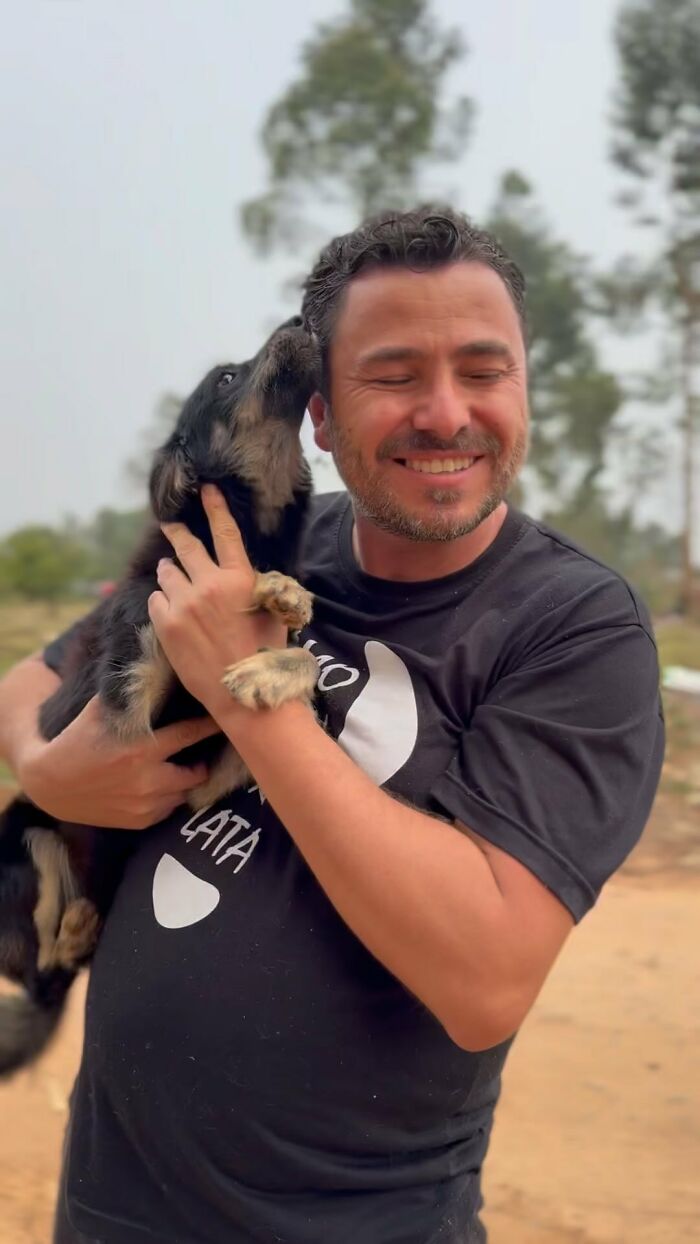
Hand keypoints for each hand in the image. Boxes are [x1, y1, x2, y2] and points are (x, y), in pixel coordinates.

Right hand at [20, 695, 218, 829]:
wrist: (48, 784)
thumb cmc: (76, 741)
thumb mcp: (98, 712)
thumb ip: (127, 695)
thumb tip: (152, 665)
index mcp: (141, 749)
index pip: (191, 734)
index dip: (210, 726)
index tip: (223, 719)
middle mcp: (148, 780)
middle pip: (198, 771)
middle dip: (202, 760)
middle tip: (202, 751)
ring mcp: (145, 805)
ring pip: (185, 792)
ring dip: (186, 780)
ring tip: (183, 766)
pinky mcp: (139, 822)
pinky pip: (169, 809)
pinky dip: (169, 797)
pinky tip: (161, 784)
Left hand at [148, 485, 285, 720]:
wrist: (244, 695)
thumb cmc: (266, 655)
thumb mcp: (274, 612)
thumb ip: (259, 586)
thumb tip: (250, 573)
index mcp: (240, 579)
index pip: (225, 533)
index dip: (215, 507)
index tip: (206, 489)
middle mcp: (209, 586)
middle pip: (186, 547)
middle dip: (177, 532)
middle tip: (170, 523)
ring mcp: (184, 605)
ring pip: (168, 573)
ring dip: (171, 572)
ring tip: (173, 576)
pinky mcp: (166, 625)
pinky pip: (156, 600)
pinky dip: (162, 600)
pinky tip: (171, 609)